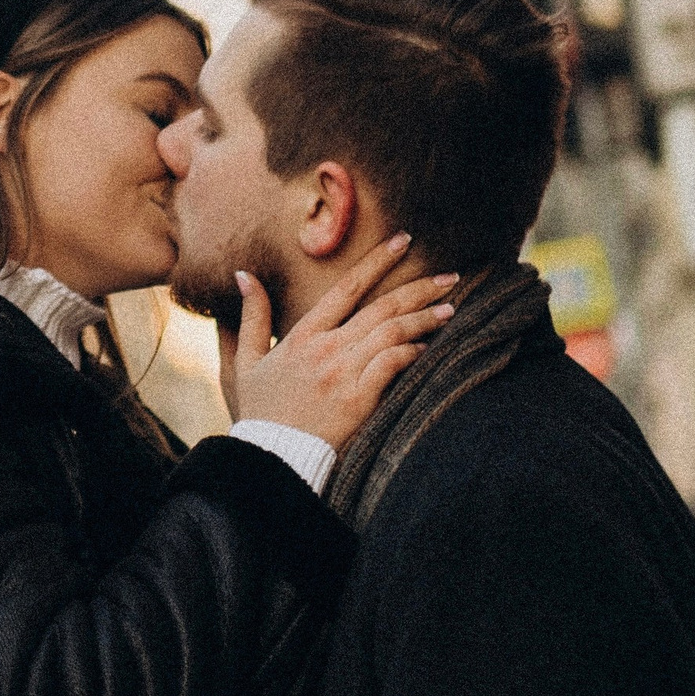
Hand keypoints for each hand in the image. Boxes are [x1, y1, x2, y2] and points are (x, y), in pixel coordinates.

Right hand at [231, 235, 456, 450]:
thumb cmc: (262, 410)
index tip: (405, 241)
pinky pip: (392, 366)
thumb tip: (244, 275)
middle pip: (381, 307)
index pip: (348, 287)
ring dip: (424, 319)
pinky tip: (428, 348)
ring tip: (450, 310)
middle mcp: (327, 348)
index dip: (378, 261)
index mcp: (304, 334)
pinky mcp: (359, 399)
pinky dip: (412, 352)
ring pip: (392, 333)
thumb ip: (252, 316)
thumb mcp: (246, 360)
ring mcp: (344, 373)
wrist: (272, 455)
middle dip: (419, 289)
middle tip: (450, 277)